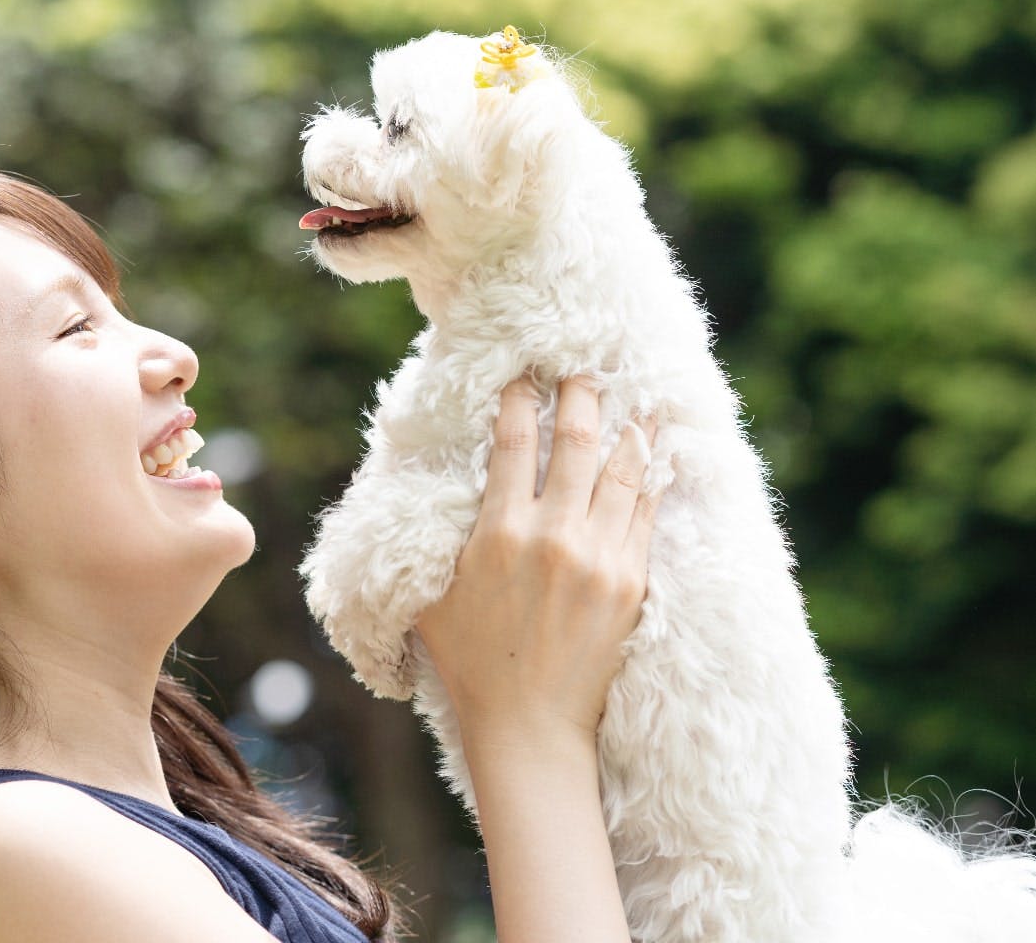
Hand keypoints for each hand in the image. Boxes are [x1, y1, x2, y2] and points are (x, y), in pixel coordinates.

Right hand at [415, 376, 661, 741]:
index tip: (524, 375)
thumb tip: (435, 485)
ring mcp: (599, 558)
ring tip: (635, 396)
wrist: (529, 723)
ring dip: (627, 426)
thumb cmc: (471, 660)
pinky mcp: (631, 582)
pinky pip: (647, 513)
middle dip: (580, 394)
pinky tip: (658, 453)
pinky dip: (653, 477)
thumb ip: (440, 535)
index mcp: (498, 533)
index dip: (520, 400)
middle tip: (584, 368)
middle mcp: (552, 536)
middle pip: (575, 441)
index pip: (514, 442)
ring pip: (621, 470)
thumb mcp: (433, 593)